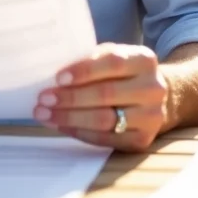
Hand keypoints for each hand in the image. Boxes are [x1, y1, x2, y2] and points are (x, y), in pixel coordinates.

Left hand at [34, 44, 167, 151]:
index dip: (84, 71)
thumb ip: (92, 60)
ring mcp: (151, 116)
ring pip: (104, 119)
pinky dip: (79, 132)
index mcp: (144, 60)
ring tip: (44, 114)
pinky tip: (61, 126)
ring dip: (69, 117)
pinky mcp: (143, 139)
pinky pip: (105, 139)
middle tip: (43, 99)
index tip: (58, 78)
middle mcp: (153, 88)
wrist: (151, 98)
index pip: (113, 63)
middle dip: (70, 97)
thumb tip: (55, 75)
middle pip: (106, 93)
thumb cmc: (123, 74)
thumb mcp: (114, 57)